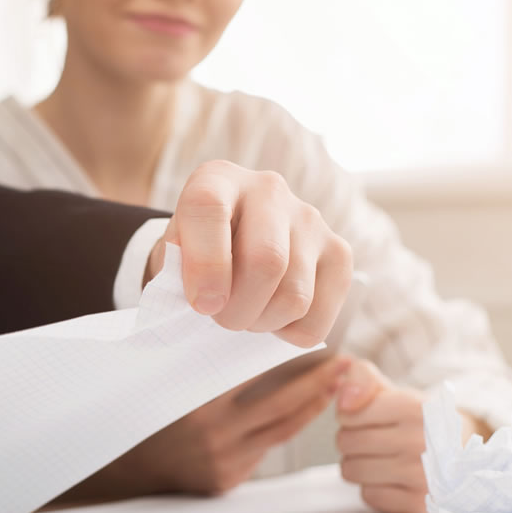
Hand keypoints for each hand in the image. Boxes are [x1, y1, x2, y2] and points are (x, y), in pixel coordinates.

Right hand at [58, 356, 351, 502]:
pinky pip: (264, 446)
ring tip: (337, 383)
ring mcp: (219, 460)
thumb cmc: (133, 399)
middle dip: (315, 384)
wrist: (111, 461)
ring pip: (280, 428)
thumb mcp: (155, 364)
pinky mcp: (224, 479)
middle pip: (280, 404)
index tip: (315, 339)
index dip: (286, 356)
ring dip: (311, 404)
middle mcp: (210, 433)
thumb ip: (189, 342)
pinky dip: (284, 425)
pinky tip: (305, 407)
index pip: (251, 372)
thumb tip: (235, 303)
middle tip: (347, 363)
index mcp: (191, 398)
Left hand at [147, 161, 351, 347]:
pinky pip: (318, 317)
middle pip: (266, 261)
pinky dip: (290, 333)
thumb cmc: (194, 255)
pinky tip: (272, 314)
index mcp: (216, 179)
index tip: (201, 304)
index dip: (205, 265)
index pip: (209, 208)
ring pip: (295, 295)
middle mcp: (267, 189)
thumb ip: (177, 272)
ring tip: (245, 314)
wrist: (228, 246)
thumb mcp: (172, 256)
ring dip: (262, 323)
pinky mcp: (339, 252)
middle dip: (237, 309)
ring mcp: (310, 218)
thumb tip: (207, 300)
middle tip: (221, 318)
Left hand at [334, 358, 491, 512]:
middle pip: (345, 443)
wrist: (460, 456)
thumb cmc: (415, 422)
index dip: (350, 417)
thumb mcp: (392, 391)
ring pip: (351, 471)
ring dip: (358, 465)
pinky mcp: (419, 504)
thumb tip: (344, 404)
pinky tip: (392, 480)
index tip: (371, 420)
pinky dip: (374, 489)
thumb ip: (362, 380)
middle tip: (375, 441)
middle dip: (352, 441)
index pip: (346, 415)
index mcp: (414, 407)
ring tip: (381, 459)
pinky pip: (368, 496)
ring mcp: (423, 476)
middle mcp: (422, 441)